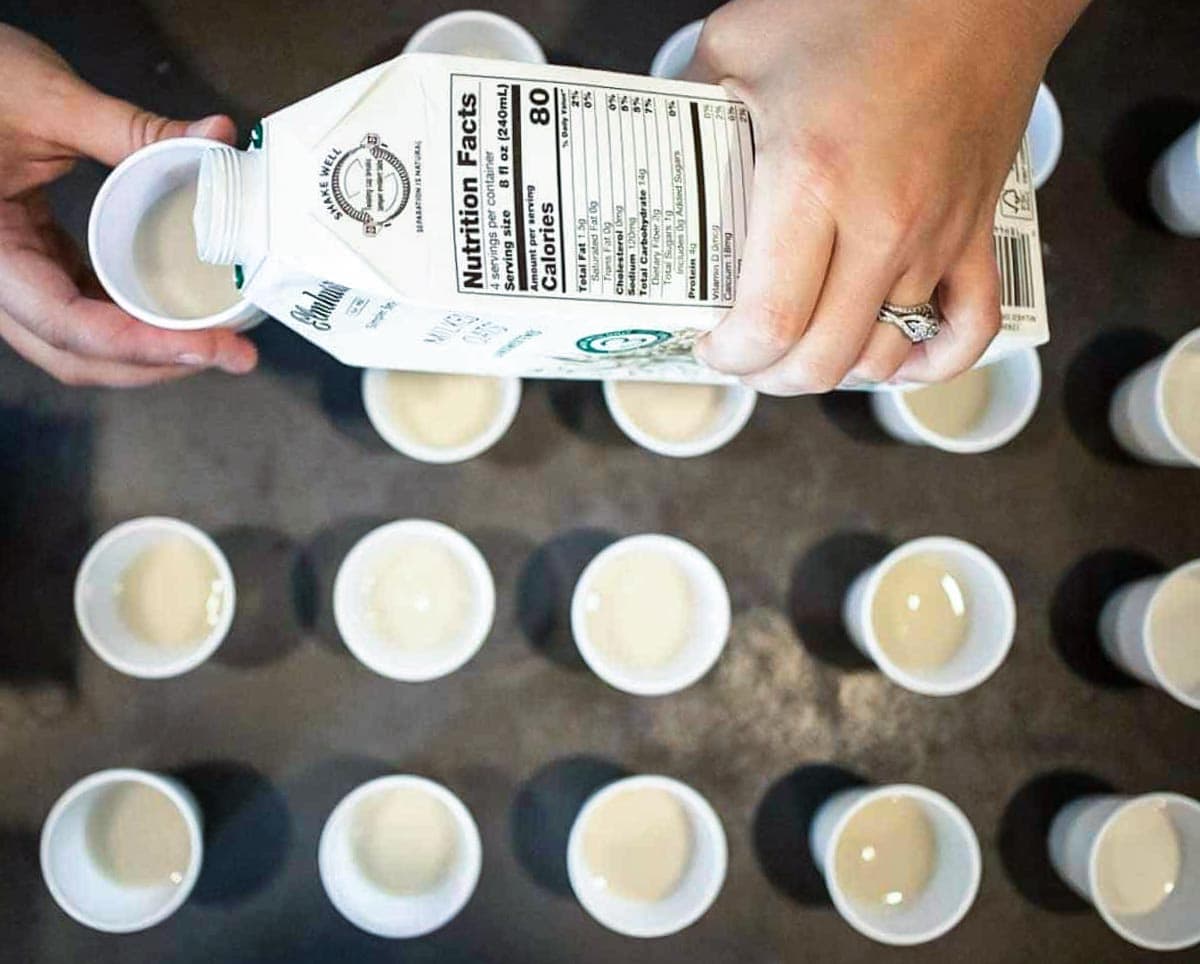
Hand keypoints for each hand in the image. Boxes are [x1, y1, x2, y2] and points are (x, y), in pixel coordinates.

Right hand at [0, 25, 256, 386]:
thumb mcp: (48, 100)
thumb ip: (134, 129)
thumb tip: (215, 138)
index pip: (68, 325)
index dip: (142, 346)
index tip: (209, 347)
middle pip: (77, 354)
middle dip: (158, 363)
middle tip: (232, 354)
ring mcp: (14, 274)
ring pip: (81, 344)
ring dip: (150, 351)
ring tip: (218, 340)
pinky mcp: (34, 260)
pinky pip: (84, 309)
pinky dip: (133, 320)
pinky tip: (180, 313)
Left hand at [689, 0, 1085, 393]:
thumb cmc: (858, 6)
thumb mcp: (740, 45)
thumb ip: (687, 104)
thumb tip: (653, 153)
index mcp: (812, 181)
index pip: (772, 320)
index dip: (733, 354)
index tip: (710, 344)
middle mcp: (880, 223)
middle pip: (824, 357)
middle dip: (771, 375)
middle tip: (744, 356)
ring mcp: (936, 235)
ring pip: (885, 352)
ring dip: (834, 368)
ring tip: (799, 349)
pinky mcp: (977, 232)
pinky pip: (970, 330)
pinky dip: (930, 364)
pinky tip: (893, 358)